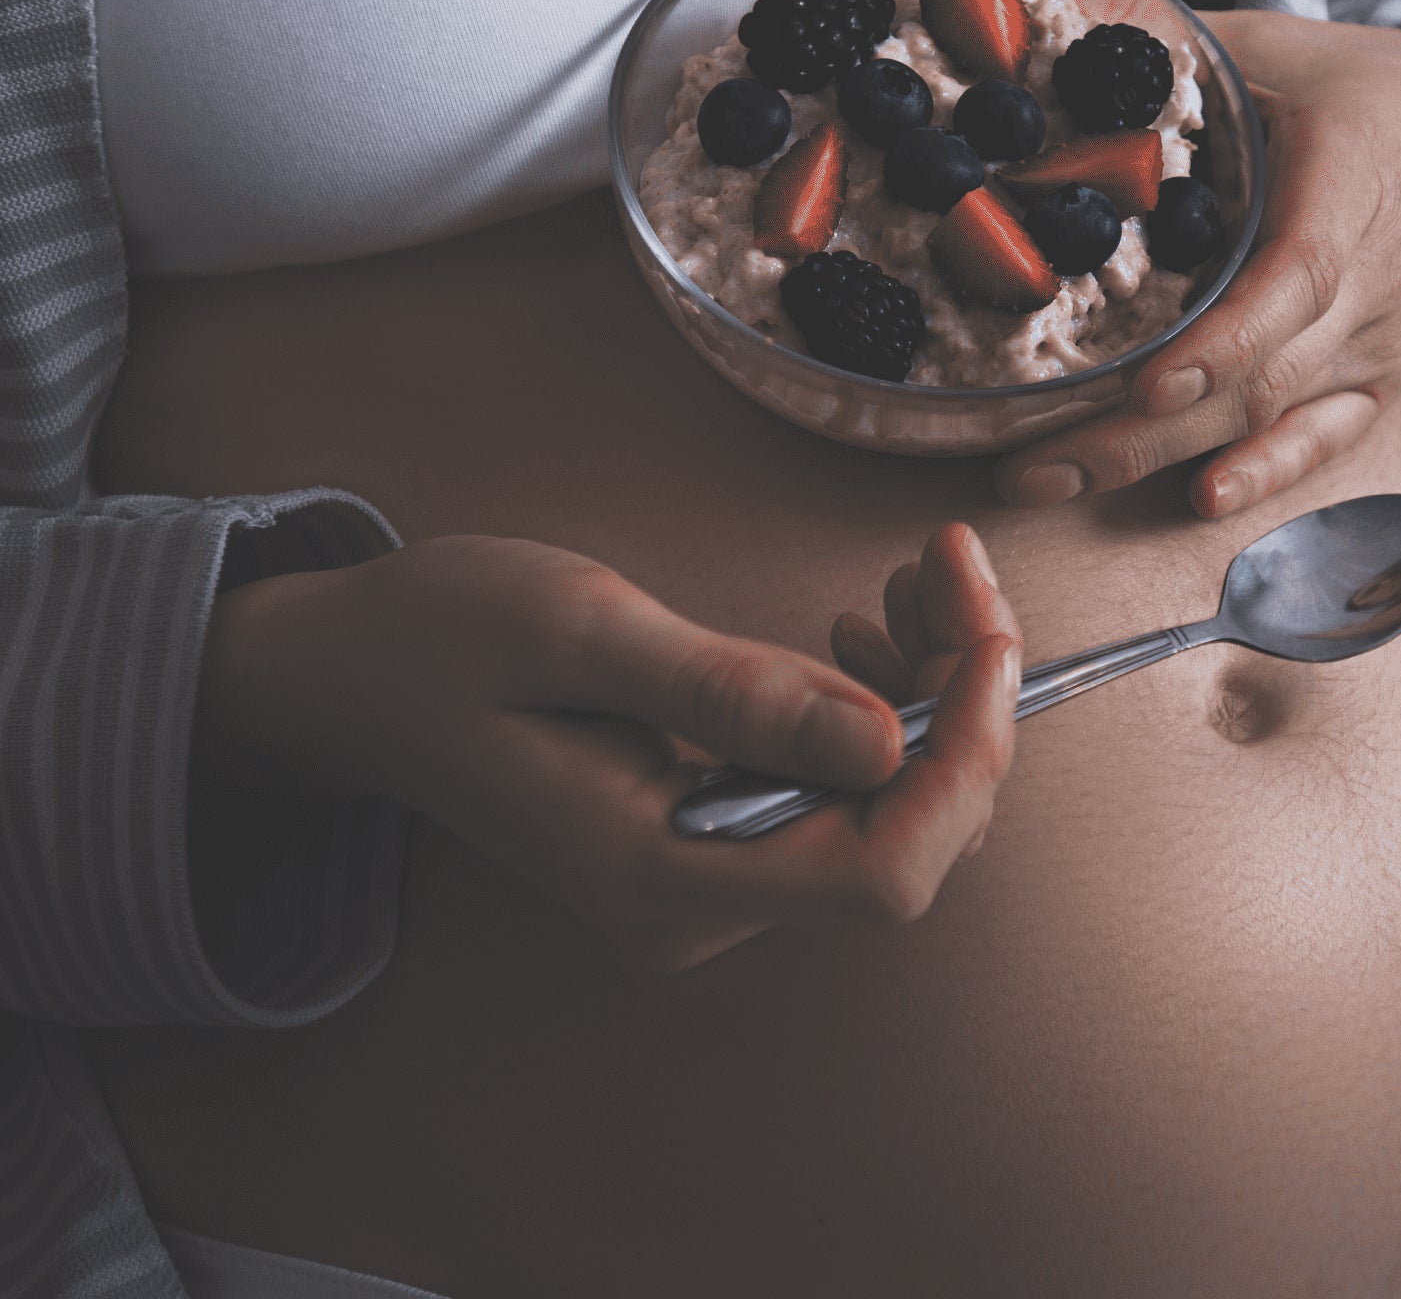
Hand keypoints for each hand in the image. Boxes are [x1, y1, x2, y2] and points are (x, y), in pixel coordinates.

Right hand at [195, 525, 1022, 972]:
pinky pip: (839, 785)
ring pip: (888, 805)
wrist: (353, 674)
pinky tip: (857, 627)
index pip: (882, 873)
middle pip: (906, 836)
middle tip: (948, 558)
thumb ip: (733, 693)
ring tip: (910, 576)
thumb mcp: (583, 632)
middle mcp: (700, 901)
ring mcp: (707, 874)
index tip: (988, 633)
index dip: (965, 760)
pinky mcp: (711, 830)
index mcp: (662, 874)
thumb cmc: (446, 638)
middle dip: (961, 697)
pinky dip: (878, 699)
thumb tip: (885, 739)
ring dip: (929, 686)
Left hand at [998, 12, 1400, 517]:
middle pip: (1257, 378)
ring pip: (1273, 420)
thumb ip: (1162, 33)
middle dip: (1139, 432)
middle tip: (1029, 465)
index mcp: (1350, 191)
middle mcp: (1370, 286)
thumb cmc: (1377, 90)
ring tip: (1054, 484)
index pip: (1293, 285)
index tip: (1146, 384)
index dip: (1222, 345)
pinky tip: (1200, 503)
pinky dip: (1267, 476)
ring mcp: (1377, 344)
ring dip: (1163, 463)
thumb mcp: (1279, 47)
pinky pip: (1325, 441)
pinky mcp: (1378, 378)